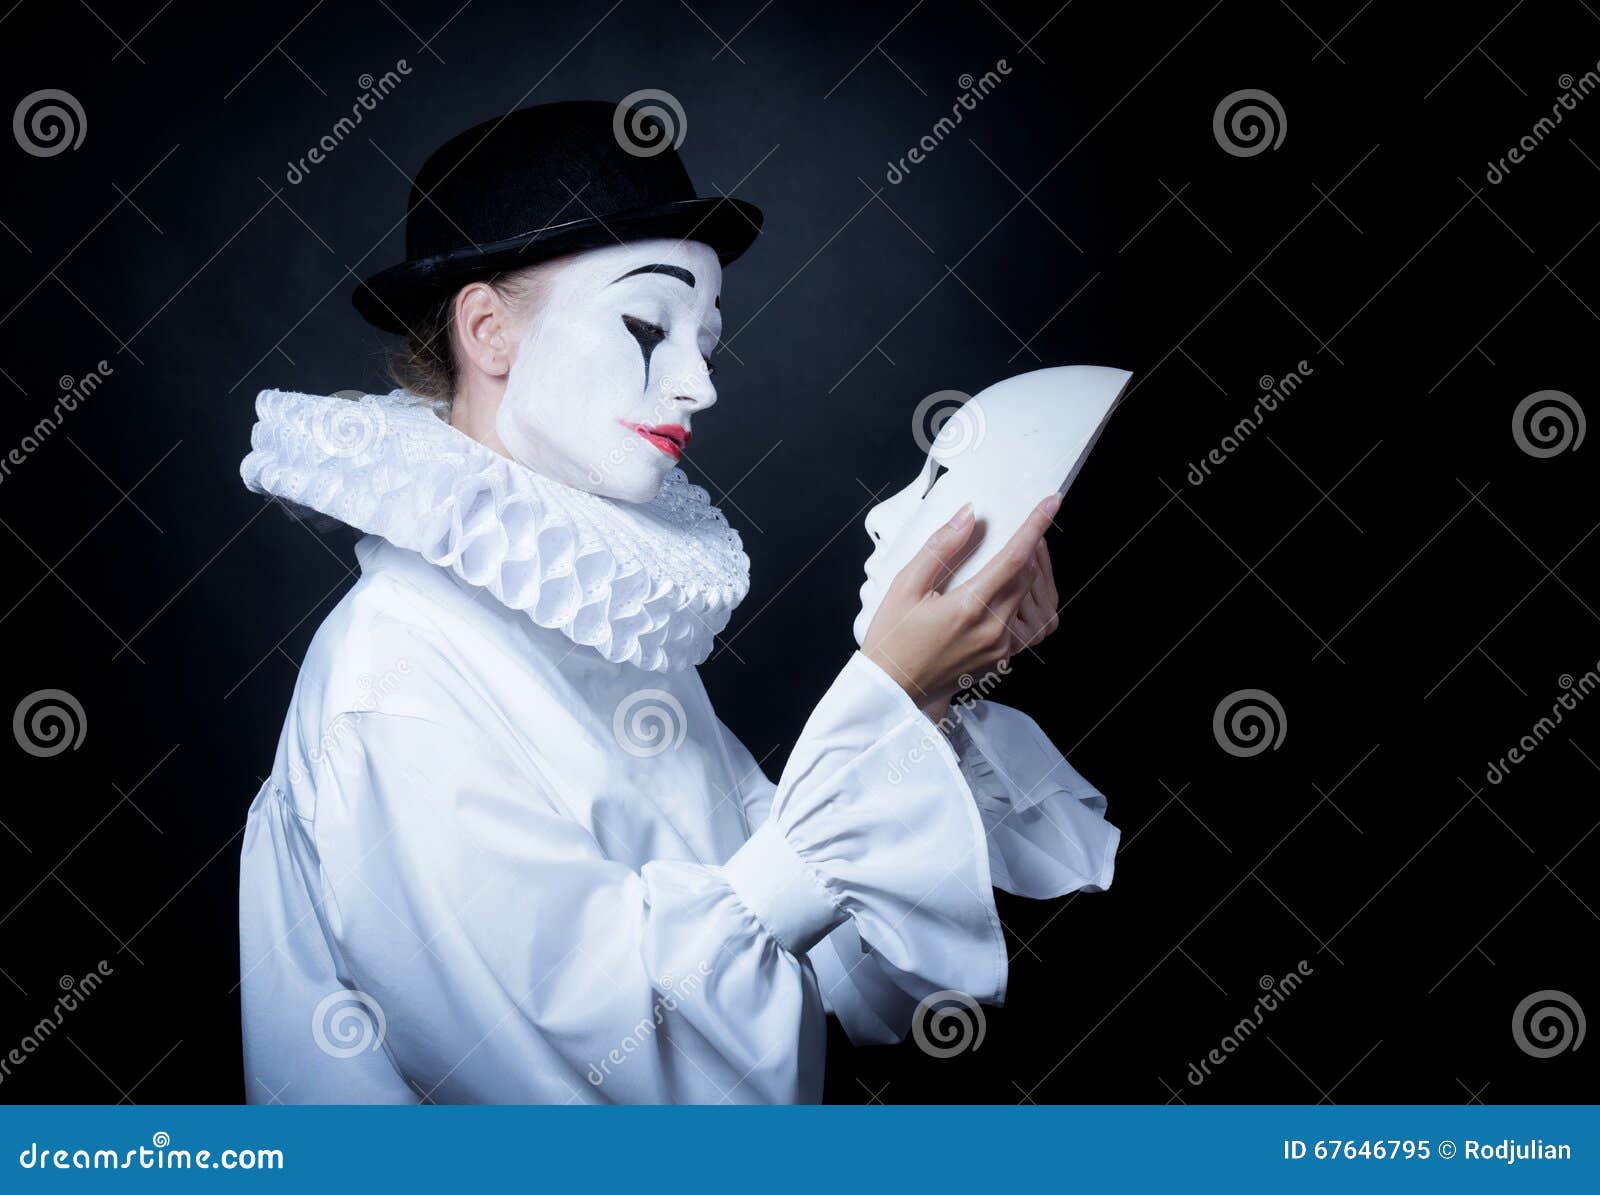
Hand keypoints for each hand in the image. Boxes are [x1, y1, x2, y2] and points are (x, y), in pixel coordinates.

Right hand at [863, 495, 1061, 711]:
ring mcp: (1001, 649)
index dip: (1035, 526)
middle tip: (1024, 528)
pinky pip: (1030, 626)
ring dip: (1035, 575)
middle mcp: (993, 631)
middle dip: (1033, 546)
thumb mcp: (906, 585)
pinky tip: (1015, 590)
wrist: (893, 690)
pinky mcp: (1002, 659)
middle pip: (1029, 577)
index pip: (1014, 559)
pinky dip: (1029, 602)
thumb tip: (968, 516)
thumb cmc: (893, 639)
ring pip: (1036, 602)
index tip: (1050, 503)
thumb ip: (940, 547)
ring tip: (1024, 557)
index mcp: (969, 608)